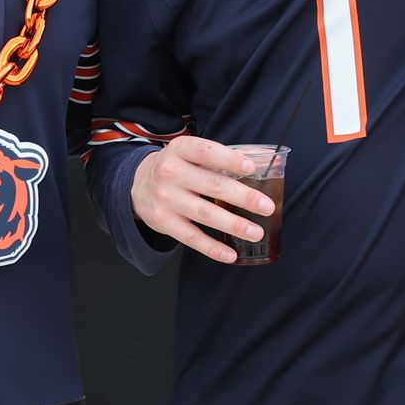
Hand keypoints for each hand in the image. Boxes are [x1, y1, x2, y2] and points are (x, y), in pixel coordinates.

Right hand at [129, 137, 275, 263]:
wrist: (138, 185)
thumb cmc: (176, 168)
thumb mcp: (188, 153)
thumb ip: (217, 158)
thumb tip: (260, 164)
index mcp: (180, 150)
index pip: (206, 152)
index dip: (229, 159)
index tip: (251, 167)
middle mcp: (170, 173)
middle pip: (211, 185)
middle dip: (242, 197)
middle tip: (266, 206)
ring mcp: (166, 199)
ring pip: (205, 214)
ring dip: (234, 225)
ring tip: (256, 232)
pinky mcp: (164, 222)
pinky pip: (191, 238)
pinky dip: (212, 248)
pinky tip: (231, 254)